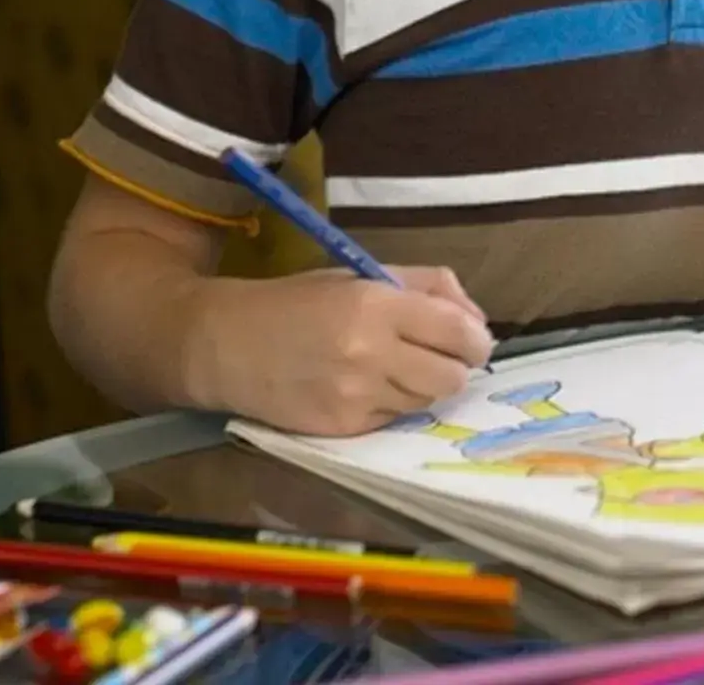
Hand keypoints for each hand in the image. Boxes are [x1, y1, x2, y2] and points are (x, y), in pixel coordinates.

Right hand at [190, 266, 493, 436]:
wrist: (227, 345)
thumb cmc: (299, 303)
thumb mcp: (361, 274)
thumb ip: (426, 286)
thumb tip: (476, 319)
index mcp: (376, 304)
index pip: (458, 332)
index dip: (476, 339)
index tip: (473, 340)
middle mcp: (369, 354)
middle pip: (452, 377)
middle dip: (455, 367)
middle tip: (439, 356)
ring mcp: (355, 396)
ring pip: (426, 401)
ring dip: (422, 386)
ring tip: (394, 367)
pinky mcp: (341, 429)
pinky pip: (392, 420)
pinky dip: (390, 405)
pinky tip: (364, 387)